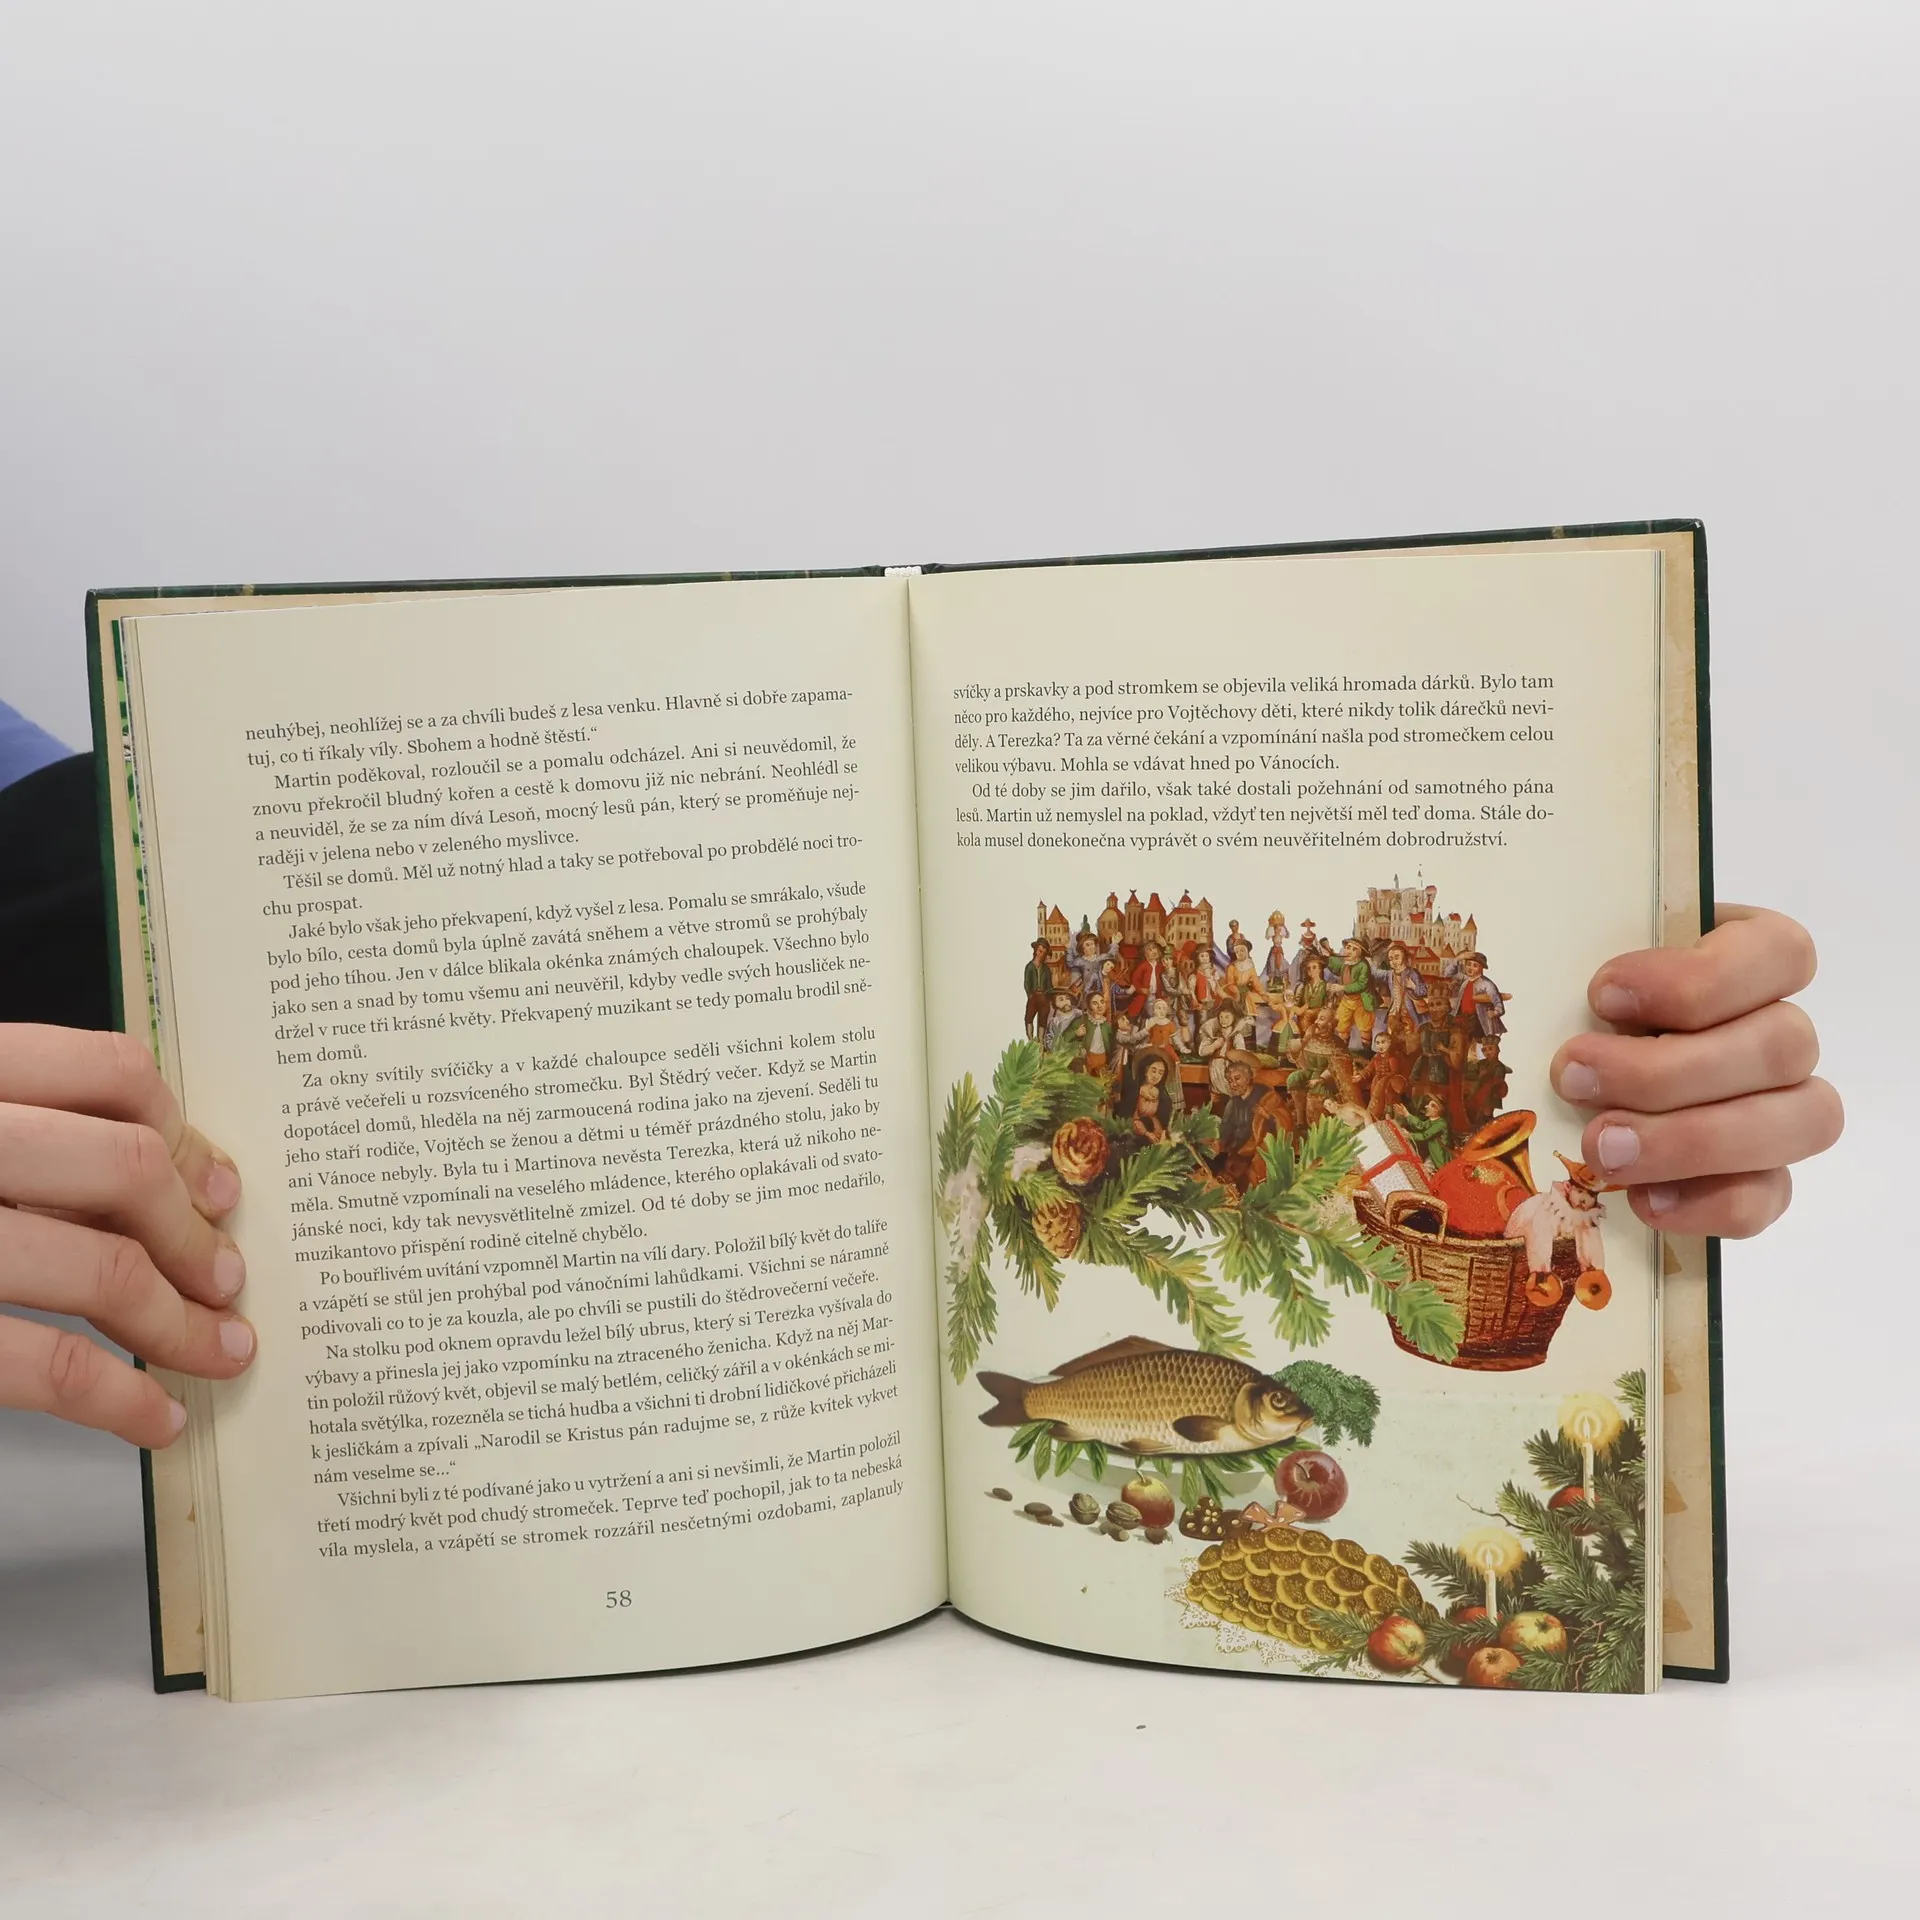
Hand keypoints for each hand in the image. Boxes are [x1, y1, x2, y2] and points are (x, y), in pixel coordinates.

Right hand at [1, 1025, 254, 1445]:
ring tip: (220, 1350)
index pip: (110, 1071)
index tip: (223, 1188)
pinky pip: (51, 1364)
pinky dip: (120, 1400)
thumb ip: (32, 1134)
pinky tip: (153, 1417)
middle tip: (231, 1281)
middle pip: (128, 1168)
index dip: (184, 1131)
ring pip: (106, 1269)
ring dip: (183, 1322)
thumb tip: (170, 1178)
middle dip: (196, 1235)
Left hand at [1549, 906, 1841, 1236]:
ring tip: (1600, 1146)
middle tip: (1572, 1078)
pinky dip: (1707, 1203)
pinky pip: (1767, 1196)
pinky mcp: (1761, 1174)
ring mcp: (1783, 1106)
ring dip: (1690, 1140)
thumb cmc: (1577, 998)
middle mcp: (1781, 1029)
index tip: (1602, 994)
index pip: (1782, 953)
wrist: (1572, 1062)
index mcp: (1751, 957)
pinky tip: (1640, 1200)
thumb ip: (1579, 953)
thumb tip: (1543, 970)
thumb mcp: (1577, 959)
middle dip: (1667, 1071)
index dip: (1702, 978)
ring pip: (1798, 1122)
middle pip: (1784, 1047)